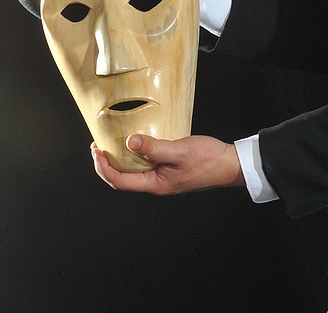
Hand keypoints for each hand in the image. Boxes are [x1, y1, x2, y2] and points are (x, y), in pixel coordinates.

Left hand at [91, 134, 244, 194]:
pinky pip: (146, 166)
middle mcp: (157, 184)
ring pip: (134, 172)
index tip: (96, 151)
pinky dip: (136, 156)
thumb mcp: (179, 150)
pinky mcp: (171, 170)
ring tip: (112, 144)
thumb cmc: (208, 160)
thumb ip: (153, 147)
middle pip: (123, 179)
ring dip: (120, 160)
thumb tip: (129, 142)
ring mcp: (164, 178)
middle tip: (98, 146)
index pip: (119, 180)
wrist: (230, 164)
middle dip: (107, 164)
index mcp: (155, 184)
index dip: (103, 167)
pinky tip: (138, 144)